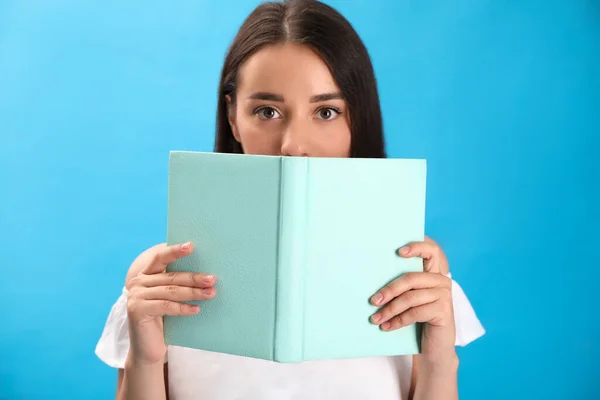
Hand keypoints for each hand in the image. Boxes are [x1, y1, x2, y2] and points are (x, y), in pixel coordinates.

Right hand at [125, 242, 215, 364]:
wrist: (148, 349)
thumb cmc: (164, 320)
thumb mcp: (170, 298)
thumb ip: (178, 284)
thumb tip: (207, 274)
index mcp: (146, 274)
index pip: (161, 258)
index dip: (175, 251)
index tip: (191, 246)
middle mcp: (138, 282)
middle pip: (171, 277)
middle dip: (194, 278)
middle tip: (212, 279)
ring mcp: (136, 296)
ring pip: (171, 291)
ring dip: (193, 292)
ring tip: (211, 293)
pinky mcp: (137, 310)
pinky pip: (165, 306)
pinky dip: (183, 308)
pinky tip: (197, 309)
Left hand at [369, 237, 455, 364]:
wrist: (435, 348)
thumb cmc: (418, 319)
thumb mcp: (410, 299)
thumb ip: (403, 285)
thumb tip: (373, 276)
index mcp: (434, 272)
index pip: (431, 251)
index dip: (417, 247)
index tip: (398, 251)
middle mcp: (442, 280)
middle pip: (411, 278)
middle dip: (389, 290)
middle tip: (373, 301)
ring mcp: (445, 295)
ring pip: (410, 298)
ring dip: (389, 309)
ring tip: (375, 318)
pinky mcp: (444, 311)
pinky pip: (415, 313)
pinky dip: (397, 321)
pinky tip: (386, 326)